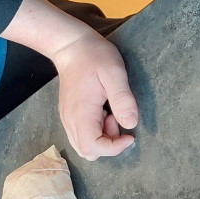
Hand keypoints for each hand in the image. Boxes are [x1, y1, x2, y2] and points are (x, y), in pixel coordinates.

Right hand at [48, 34, 138, 160]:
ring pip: (84, 145)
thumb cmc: (93, 56)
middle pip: (88, 151)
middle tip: (116, 118)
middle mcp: (70, 121)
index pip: (93, 147)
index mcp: (81, 113)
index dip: (114, 148)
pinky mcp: (69, 116)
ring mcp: (67, 119)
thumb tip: (131, 124)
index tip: (130, 134)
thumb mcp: (114, 73)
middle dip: (108, 143)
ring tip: (110, 113)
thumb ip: (123, 99)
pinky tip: (102, 110)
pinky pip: (82, 134)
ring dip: (102, 137)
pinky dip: (96, 130)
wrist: (71, 46)